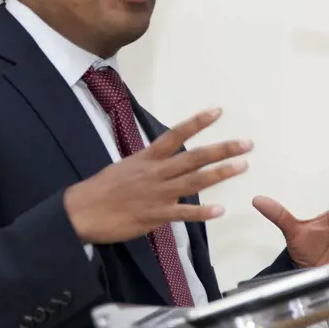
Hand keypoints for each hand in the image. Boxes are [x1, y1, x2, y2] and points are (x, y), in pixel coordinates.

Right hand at [63, 109, 250, 244]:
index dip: (197, 123)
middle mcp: (155, 173)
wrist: (82, 211)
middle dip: (222, 149)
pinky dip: (201, 213)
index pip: (175, 135)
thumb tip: (160, 163)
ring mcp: (157, 194)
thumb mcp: (123, 168)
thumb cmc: (100, 189)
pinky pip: (183, 214)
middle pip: (194, 158)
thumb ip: (145, 166)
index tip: (218, 112)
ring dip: (220, 174)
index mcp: (146, 158)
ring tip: (242, 166)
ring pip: (194, 181)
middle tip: (246, 143)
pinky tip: (219, 212)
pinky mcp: (155, 215)